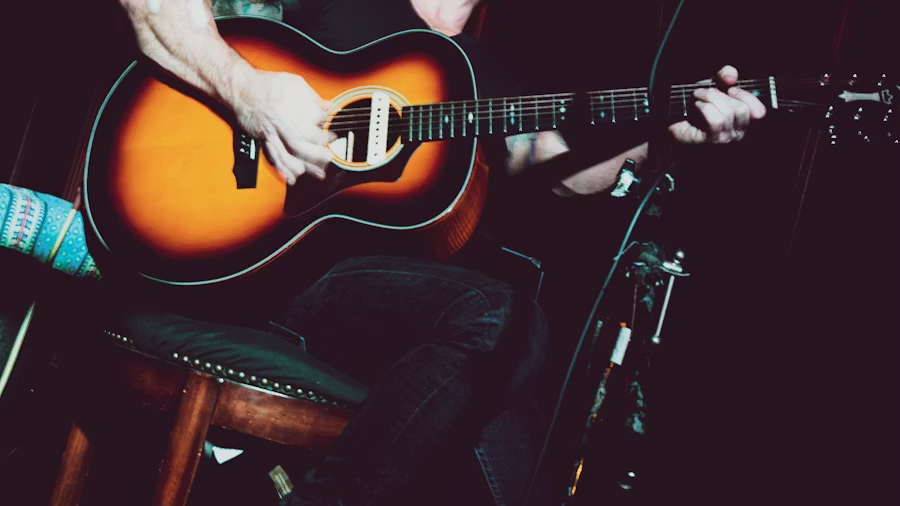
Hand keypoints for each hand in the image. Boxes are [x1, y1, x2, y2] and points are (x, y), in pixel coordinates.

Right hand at [230, 69, 334, 184]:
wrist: (241, 88)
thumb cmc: (268, 85)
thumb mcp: (295, 84)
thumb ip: (313, 99)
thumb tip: (330, 107)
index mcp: (289, 111)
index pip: (310, 127)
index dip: (324, 135)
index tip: (334, 137)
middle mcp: (279, 125)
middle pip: (299, 145)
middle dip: (316, 155)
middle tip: (329, 158)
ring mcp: (270, 135)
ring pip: (286, 155)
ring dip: (302, 167)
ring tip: (317, 174)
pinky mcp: (262, 141)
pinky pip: (272, 158)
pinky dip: (283, 170)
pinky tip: (292, 179)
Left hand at [668, 65, 766, 144]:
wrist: (674, 125)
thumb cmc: (695, 110)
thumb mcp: (713, 88)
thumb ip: (724, 77)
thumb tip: (731, 75)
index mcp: (745, 123)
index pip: (760, 112)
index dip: (746, 96)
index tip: (730, 90)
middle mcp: (739, 135)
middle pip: (742, 109)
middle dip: (722, 95)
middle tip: (706, 92)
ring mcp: (726, 140)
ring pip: (728, 113)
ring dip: (710, 98)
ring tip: (698, 97)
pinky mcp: (712, 141)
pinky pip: (716, 119)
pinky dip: (704, 107)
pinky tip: (696, 107)